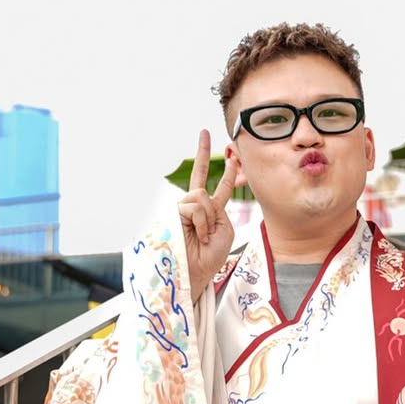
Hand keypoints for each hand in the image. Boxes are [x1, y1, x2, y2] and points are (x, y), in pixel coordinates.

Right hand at [177, 129, 237, 296]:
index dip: (226, 173)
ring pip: (201, 196)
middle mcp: (196, 207)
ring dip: (207, 219)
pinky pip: (194, 207)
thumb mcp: (224, 230)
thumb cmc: (210, 256)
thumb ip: (217, 209)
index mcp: (212, 213)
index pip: (219, 188)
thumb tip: (199, 197)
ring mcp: (184, 208)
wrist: (196, 272)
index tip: (230, 157)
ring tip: (204, 236)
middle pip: (200, 175)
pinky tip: (197, 235)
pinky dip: (200, 222)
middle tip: (204, 131)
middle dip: (202, 152)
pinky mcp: (174, 211)